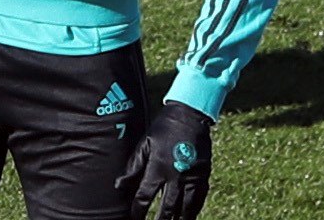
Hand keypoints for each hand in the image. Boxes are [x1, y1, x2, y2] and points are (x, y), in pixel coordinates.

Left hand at [115, 102, 212, 219]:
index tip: (135, 219)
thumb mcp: (145, 143)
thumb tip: (119, 184)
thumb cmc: (164, 128)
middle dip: (161, 219)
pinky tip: (190, 215)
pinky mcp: (204, 175)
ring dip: (180, 219)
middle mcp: (176, 175)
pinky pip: (200, 198)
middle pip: (167, 206)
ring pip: (186, 207)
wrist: (190, 115)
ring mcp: (192, 177)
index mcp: (158, 166)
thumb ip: (133, 166)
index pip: (145, 195)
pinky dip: (194, 209)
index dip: (139, 210)